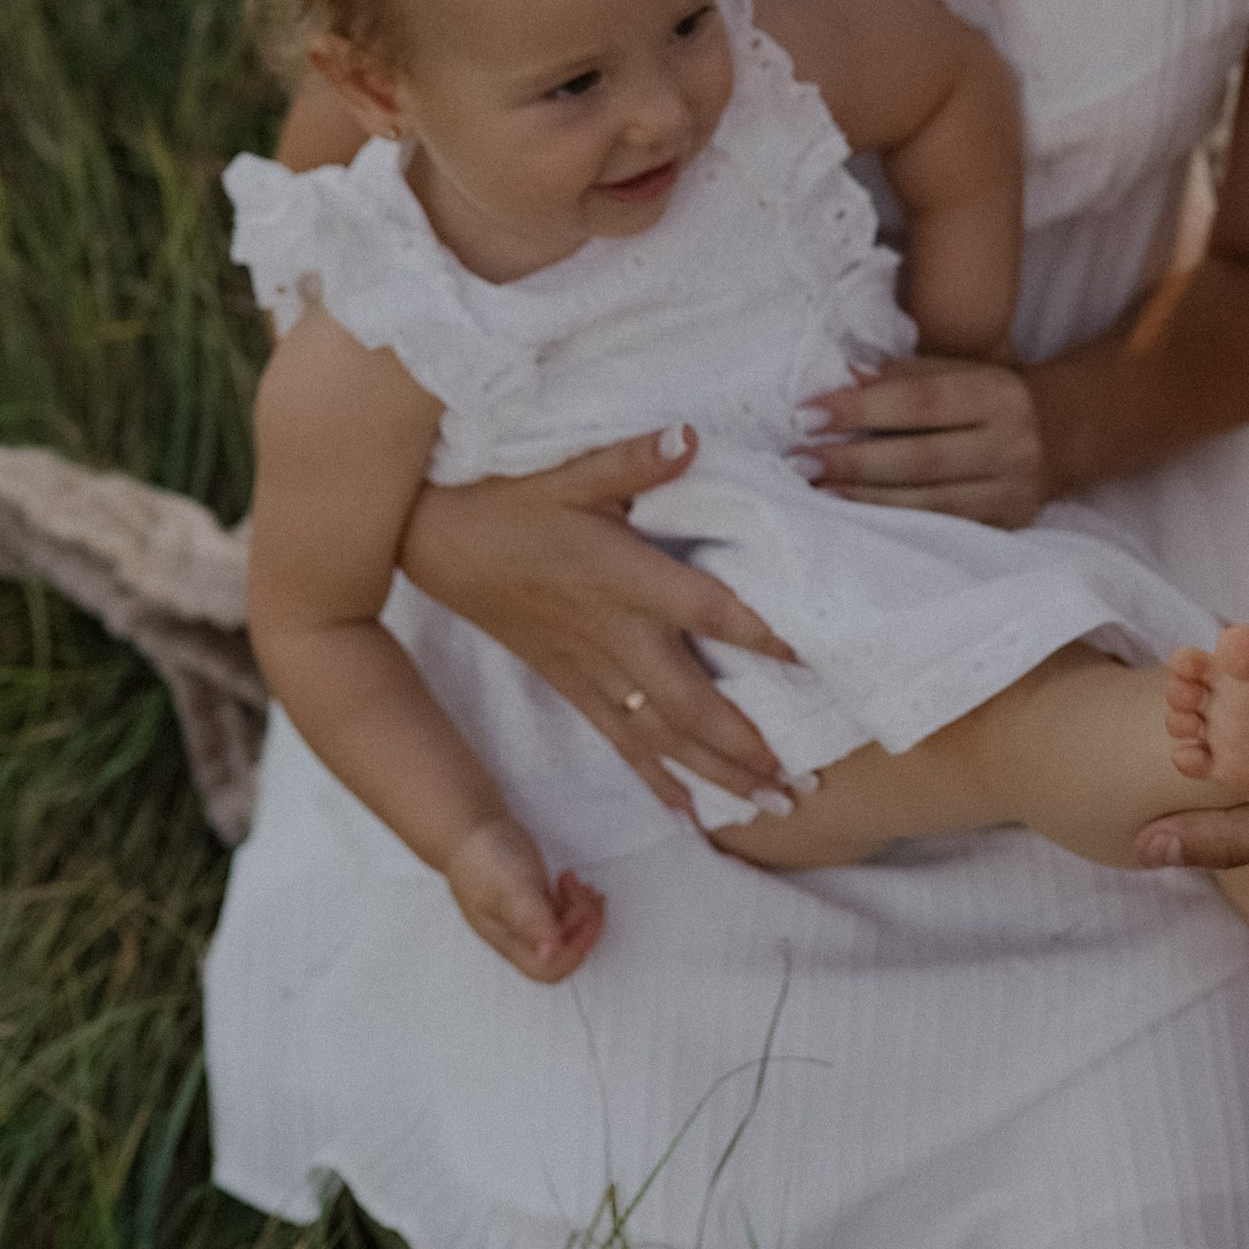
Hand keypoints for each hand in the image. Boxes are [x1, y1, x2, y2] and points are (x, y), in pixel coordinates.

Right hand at [400, 429, 796, 816]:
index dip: (762, 635)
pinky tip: (690, 812)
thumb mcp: (570, 470)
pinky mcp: (569, 685)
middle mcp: (613, 635)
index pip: (708, 610)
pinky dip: (657, 779)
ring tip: (772, 805)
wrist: (433, 542)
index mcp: (623, 577)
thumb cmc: (510, 500)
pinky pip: (619, 742)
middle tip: (800, 784)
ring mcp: (590, 669)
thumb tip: (690, 436)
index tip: (815, 660)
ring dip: (717, 774)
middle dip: (746, 748)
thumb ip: (633, 461)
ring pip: (661, 737)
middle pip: (690, 705)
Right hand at [446, 816, 605, 984]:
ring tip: (575, 882)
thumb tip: (550, 953)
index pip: (548, 969)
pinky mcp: (536, 904)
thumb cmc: (484, 860)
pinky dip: (578, 902)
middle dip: (584, 925)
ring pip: (568, 933)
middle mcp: (521, 937)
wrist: (469, 833)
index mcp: (509, 940)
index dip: (575, 949)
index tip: (583, 915)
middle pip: (564, 953)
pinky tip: (573, 882)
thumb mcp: (509, 886)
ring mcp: (529, 921)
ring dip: (584, 911)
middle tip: (584, 892)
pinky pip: (565, 915)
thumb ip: (529, 918)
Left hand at [797, 358, 1046, 526]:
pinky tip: (855, 518)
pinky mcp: (1007, 527)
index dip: (862, 409)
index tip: (808, 413)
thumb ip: (905, 375)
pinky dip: (894, 524)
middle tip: (801, 460)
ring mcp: (1011, 493)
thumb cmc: (989, 399)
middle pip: (921, 459)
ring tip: (817, 490)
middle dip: (854, 461)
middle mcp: (1012, 445)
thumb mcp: (959, 372)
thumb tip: (845, 374)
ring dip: (865, 499)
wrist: (1061, 437)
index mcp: (998, 395)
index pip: (921, 402)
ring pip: (929, 503)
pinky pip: (942, 530)